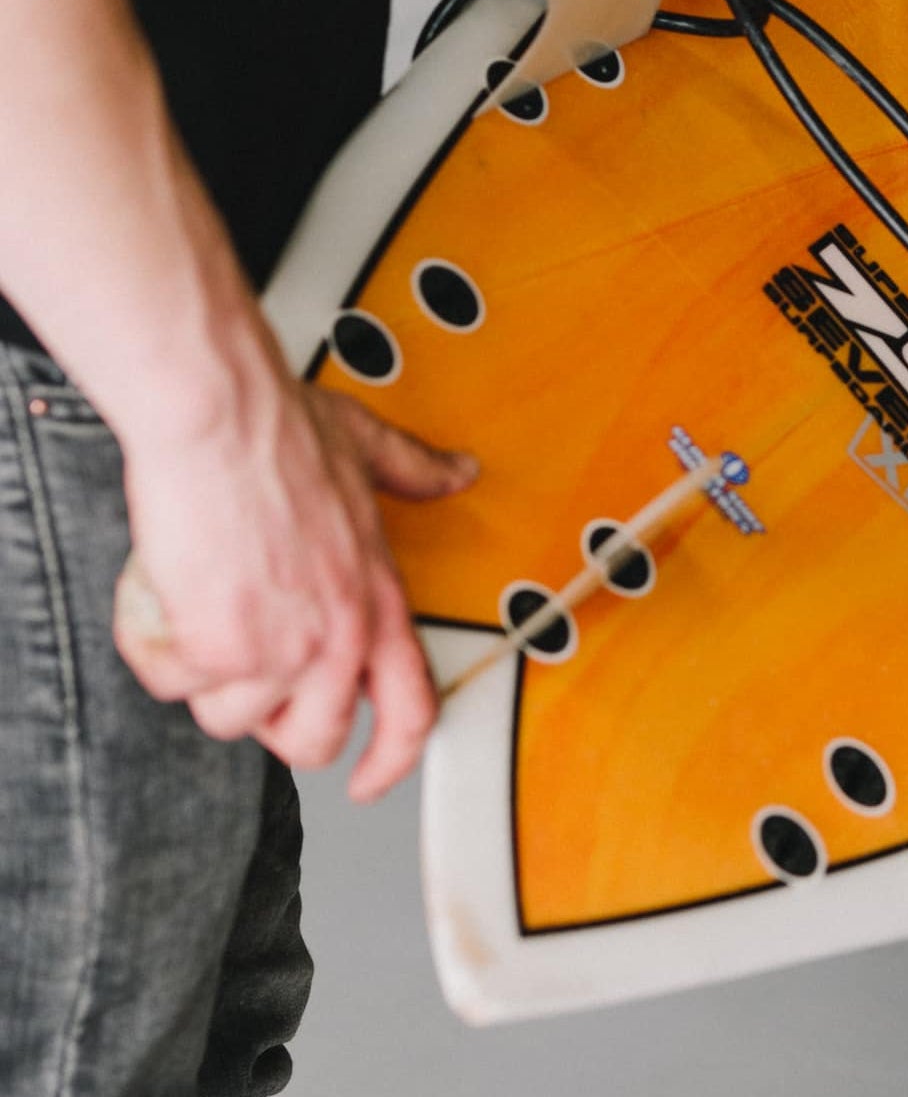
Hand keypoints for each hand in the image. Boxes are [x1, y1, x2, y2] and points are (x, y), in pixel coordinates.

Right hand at [113, 364, 474, 801]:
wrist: (222, 419)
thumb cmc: (283, 429)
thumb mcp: (369, 448)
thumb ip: (414, 471)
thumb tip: (458, 471)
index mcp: (381, 598)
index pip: (411, 709)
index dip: (392, 761)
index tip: (369, 781)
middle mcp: (341, 635)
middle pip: (311, 740)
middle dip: (271, 718)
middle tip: (246, 664)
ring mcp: (282, 649)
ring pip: (230, 718)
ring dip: (204, 672)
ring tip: (204, 601)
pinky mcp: (220, 649)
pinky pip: (173, 683)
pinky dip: (157, 646)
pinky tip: (169, 591)